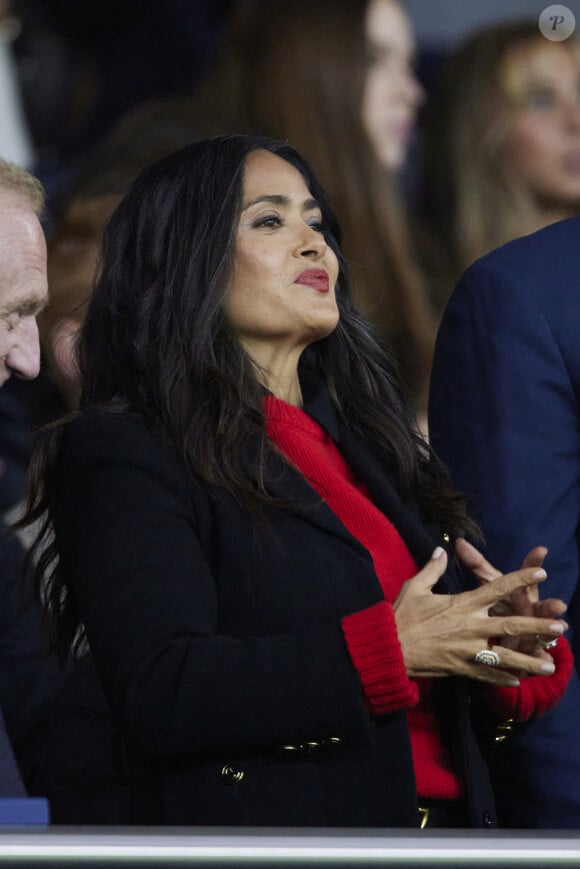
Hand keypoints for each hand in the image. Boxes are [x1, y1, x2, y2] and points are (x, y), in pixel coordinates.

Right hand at [393, 547, 566, 686]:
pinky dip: (502, 678)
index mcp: (462, 604)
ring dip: (529, 661)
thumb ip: (432, 569)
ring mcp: (467, 650)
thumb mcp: (415, 587)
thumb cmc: (402, 616)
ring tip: (550, 667)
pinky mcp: (460, 668)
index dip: (520, 579)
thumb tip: (440, 550)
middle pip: (510, 626)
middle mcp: (470, 627)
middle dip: (537, 626)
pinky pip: (486, 674)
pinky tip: (517, 682)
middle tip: (560, 627)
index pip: (496, 588)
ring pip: (505, 657)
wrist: (389, 648)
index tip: (541, 574)